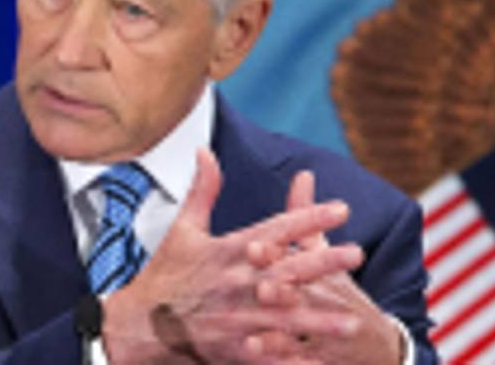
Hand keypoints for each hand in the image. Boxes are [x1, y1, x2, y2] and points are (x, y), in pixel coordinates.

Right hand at [101, 148, 363, 363]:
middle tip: (358, 254)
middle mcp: (234, 282)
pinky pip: (266, 357)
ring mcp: (232, 318)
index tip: (341, 210)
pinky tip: (316, 363)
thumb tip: (205, 150)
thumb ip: (203, 190)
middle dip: (324, 263)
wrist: (135, 323)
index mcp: (227, 251)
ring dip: (319, 319)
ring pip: (283, 318)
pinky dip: (289, 361)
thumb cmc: (164, 274)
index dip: (309, 219)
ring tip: (353, 321)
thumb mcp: (182, 229)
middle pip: (286, 270)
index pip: (274, 230)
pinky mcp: (228, 349)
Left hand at [242, 170, 402, 363]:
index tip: (251, 247)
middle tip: (260, 290)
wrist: (377, 348)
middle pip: (303, 298)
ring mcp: (329, 339)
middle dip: (283, 294)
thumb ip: (305, 221)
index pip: (299, 260)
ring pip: (302, 339)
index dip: (275, 254)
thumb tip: (302, 173)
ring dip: (279, 341)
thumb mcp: (326, 257)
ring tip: (253, 342)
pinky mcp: (325, 364)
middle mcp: (327, 305)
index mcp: (321, 276)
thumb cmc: (340, 295)